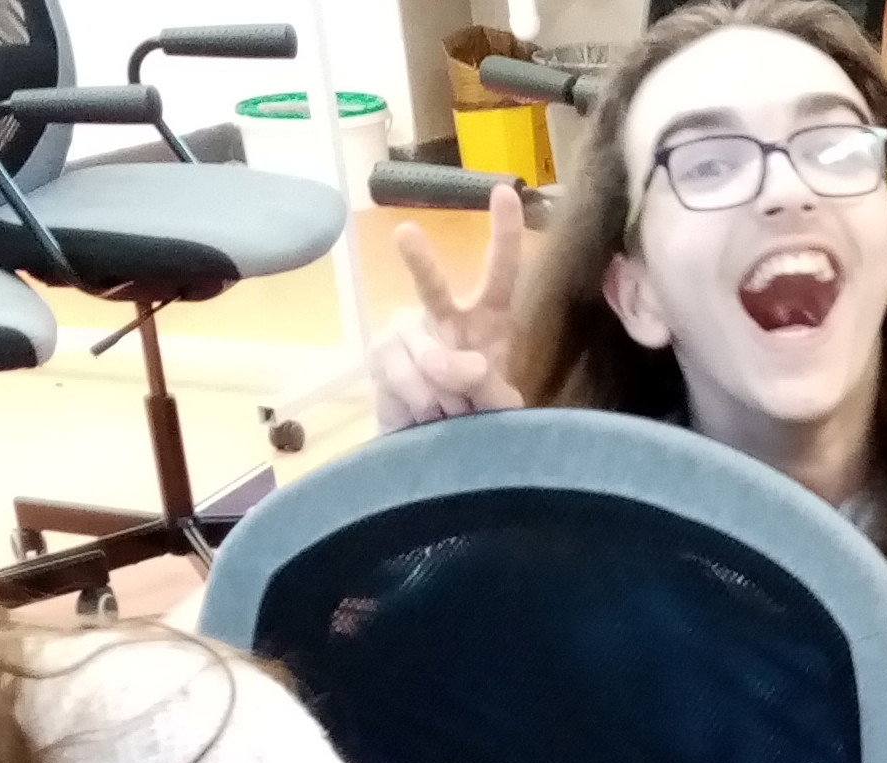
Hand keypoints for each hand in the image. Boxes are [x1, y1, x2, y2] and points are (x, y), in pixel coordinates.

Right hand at [374, 182, 531, 430]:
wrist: (430, 447)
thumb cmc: (473, 421)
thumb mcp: (497, 408)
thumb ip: (492, 389)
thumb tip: (469, 366)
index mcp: (487, 319)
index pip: (499, 272)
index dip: (503, 234)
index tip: (504, 192)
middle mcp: (444, 315)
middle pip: (432, 287)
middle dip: (419, 262)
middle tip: (405, 234)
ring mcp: (407, 332)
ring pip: (426, 357)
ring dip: (445, 395)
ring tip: (451, 414)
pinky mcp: (381, 354)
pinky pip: (402, 377)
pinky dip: (420, 401)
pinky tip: (424, 415)